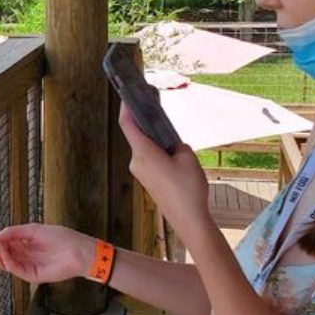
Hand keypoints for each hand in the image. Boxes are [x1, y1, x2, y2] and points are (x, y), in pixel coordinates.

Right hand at [0, 224, 94, 283]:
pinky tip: (0, 247)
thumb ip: (14, 232)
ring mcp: (26, 268)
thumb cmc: (62, 238)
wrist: (80, 250)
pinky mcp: (32, 276)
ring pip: (3, 263)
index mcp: (23, 247)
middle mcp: (22, 258)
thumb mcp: (33, 230)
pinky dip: (5, 257)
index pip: (0, 245)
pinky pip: (14, 267)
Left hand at [118, 103, 210, 234]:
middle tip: (155, 108)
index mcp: (144, 152)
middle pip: (137, 135)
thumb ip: (176, 143)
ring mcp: (140, 172)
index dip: (126, 108)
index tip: (127, 96)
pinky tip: (171, 152)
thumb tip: (171, 144)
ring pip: (144, 148)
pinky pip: (148, 159)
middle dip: (146, 122)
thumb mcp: (187, 156)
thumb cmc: (188, 188)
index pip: (128, 125)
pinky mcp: (146, 180)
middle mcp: (136, 161)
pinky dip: (156, 151)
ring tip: (170, 133)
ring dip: (154, 138)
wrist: (188, 219)